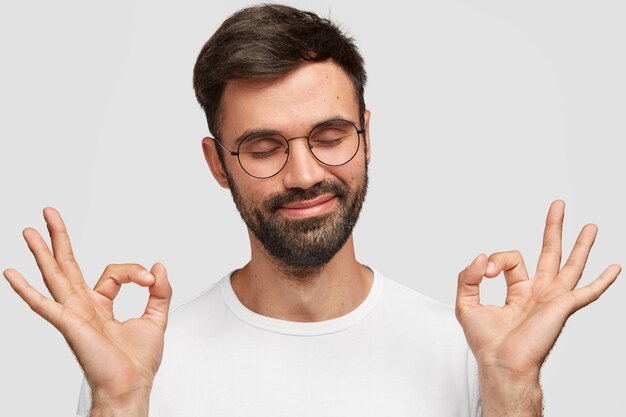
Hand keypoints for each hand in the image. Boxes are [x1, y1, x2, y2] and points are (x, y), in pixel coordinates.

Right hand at [3, 208, 171, 411]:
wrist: (130, 387)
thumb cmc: (137, 362)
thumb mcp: (156, 319)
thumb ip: (160, 292)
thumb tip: (159, 266)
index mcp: (101, 304)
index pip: (114, 273)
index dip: (134, 270)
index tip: (150, 278)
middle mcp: (83, 306)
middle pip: (68, 265)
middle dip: (59, 239)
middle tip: (48, 213)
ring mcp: (73, 314)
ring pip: (55, 276)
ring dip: (41, 253)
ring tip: (29, 230)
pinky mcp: (69, 325)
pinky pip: (44, 305)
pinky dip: (27, 290)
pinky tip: (11, 273)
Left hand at [456, 200, 620, 376]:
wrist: (501, 363)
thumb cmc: (486, 342)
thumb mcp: (466, 303)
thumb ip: (467, 276)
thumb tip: (481, 257)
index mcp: (518, 290)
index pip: (510, 258)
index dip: (495, 260)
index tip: (485, 272)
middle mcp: (538, 292)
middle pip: (550, 252)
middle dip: (554, 227)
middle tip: (559, 204)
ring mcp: (553, 299)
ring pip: (571, 265)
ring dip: (581, 245)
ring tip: (591, 226)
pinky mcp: (562, 307)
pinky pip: (588, 293)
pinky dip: (602, 281)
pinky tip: (615, 267)